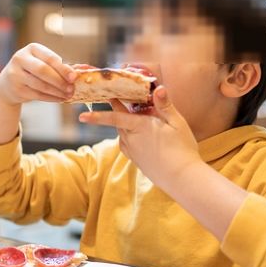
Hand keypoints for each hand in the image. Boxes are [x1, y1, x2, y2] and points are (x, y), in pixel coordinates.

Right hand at [0, 43, 75, 105]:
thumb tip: (82, 71)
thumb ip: (59, 66)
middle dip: (59, 81)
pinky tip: (60, 99)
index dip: (63, 68)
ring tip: (68, 95)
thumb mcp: (42, 62)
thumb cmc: (33, 70)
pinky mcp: (16, 89)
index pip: (49, 58)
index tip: (74, 77)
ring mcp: (16, 74)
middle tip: (72, 89)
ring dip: (57, 92)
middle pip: (43, 70)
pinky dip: (51, 98)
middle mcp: (20, 59)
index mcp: (31, 49)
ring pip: (40, 85)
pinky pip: (37, 95)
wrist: (8, 83)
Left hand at [78, 86, 202, 190]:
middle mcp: (132, 140)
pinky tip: (136, 136)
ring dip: (123, 125)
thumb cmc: (182, 149)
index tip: (82, 115)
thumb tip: (158, 88)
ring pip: (122, 134)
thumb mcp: (177, 123)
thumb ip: (165, 105)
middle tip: (116, 99)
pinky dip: (127, 138)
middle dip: (116, 111)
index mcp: (140, 126)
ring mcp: (134, 152)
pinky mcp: (138, 161)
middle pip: (118, 123)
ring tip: (131, 117)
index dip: (98, 115)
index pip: (114, 117)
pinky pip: (126, 146)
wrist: (182, 178)